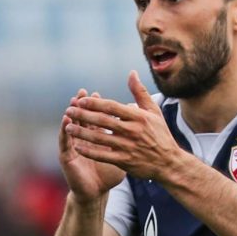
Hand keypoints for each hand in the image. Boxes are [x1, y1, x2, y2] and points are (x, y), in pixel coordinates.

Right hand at [59, 89, 125, 203]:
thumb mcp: (122, 155)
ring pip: (70, 127)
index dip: (96, 106)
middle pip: (81, 118)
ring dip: (70, 115)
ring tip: (71, 103)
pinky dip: (64, 132)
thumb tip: (140, 125)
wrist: (96, 192)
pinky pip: (65, 143)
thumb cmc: (109, 174)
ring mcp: (73, 146)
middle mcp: (83, 139)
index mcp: (96, 136)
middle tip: (82, 93)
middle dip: (81, 106)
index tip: (97, 93)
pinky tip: (65, 123)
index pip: (95, 117)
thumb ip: (129, 140)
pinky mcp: (66, 157)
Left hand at [64, 71, 181, 180]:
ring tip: (68, 128)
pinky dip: (89, 151)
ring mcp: (128, 147)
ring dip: (82, 132)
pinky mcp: (125, 161)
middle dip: (83, 115)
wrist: (169, 162)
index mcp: (138, 117)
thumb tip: (131, 73)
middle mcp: (132, 131)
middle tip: (68, 110)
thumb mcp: (154, 111)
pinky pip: (103, 155)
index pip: (112, 107)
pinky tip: (77, 147)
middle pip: (103, 121)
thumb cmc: (160, 134)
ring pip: (100, 138)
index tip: (81, 100)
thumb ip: (140, 92)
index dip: (95, 103)